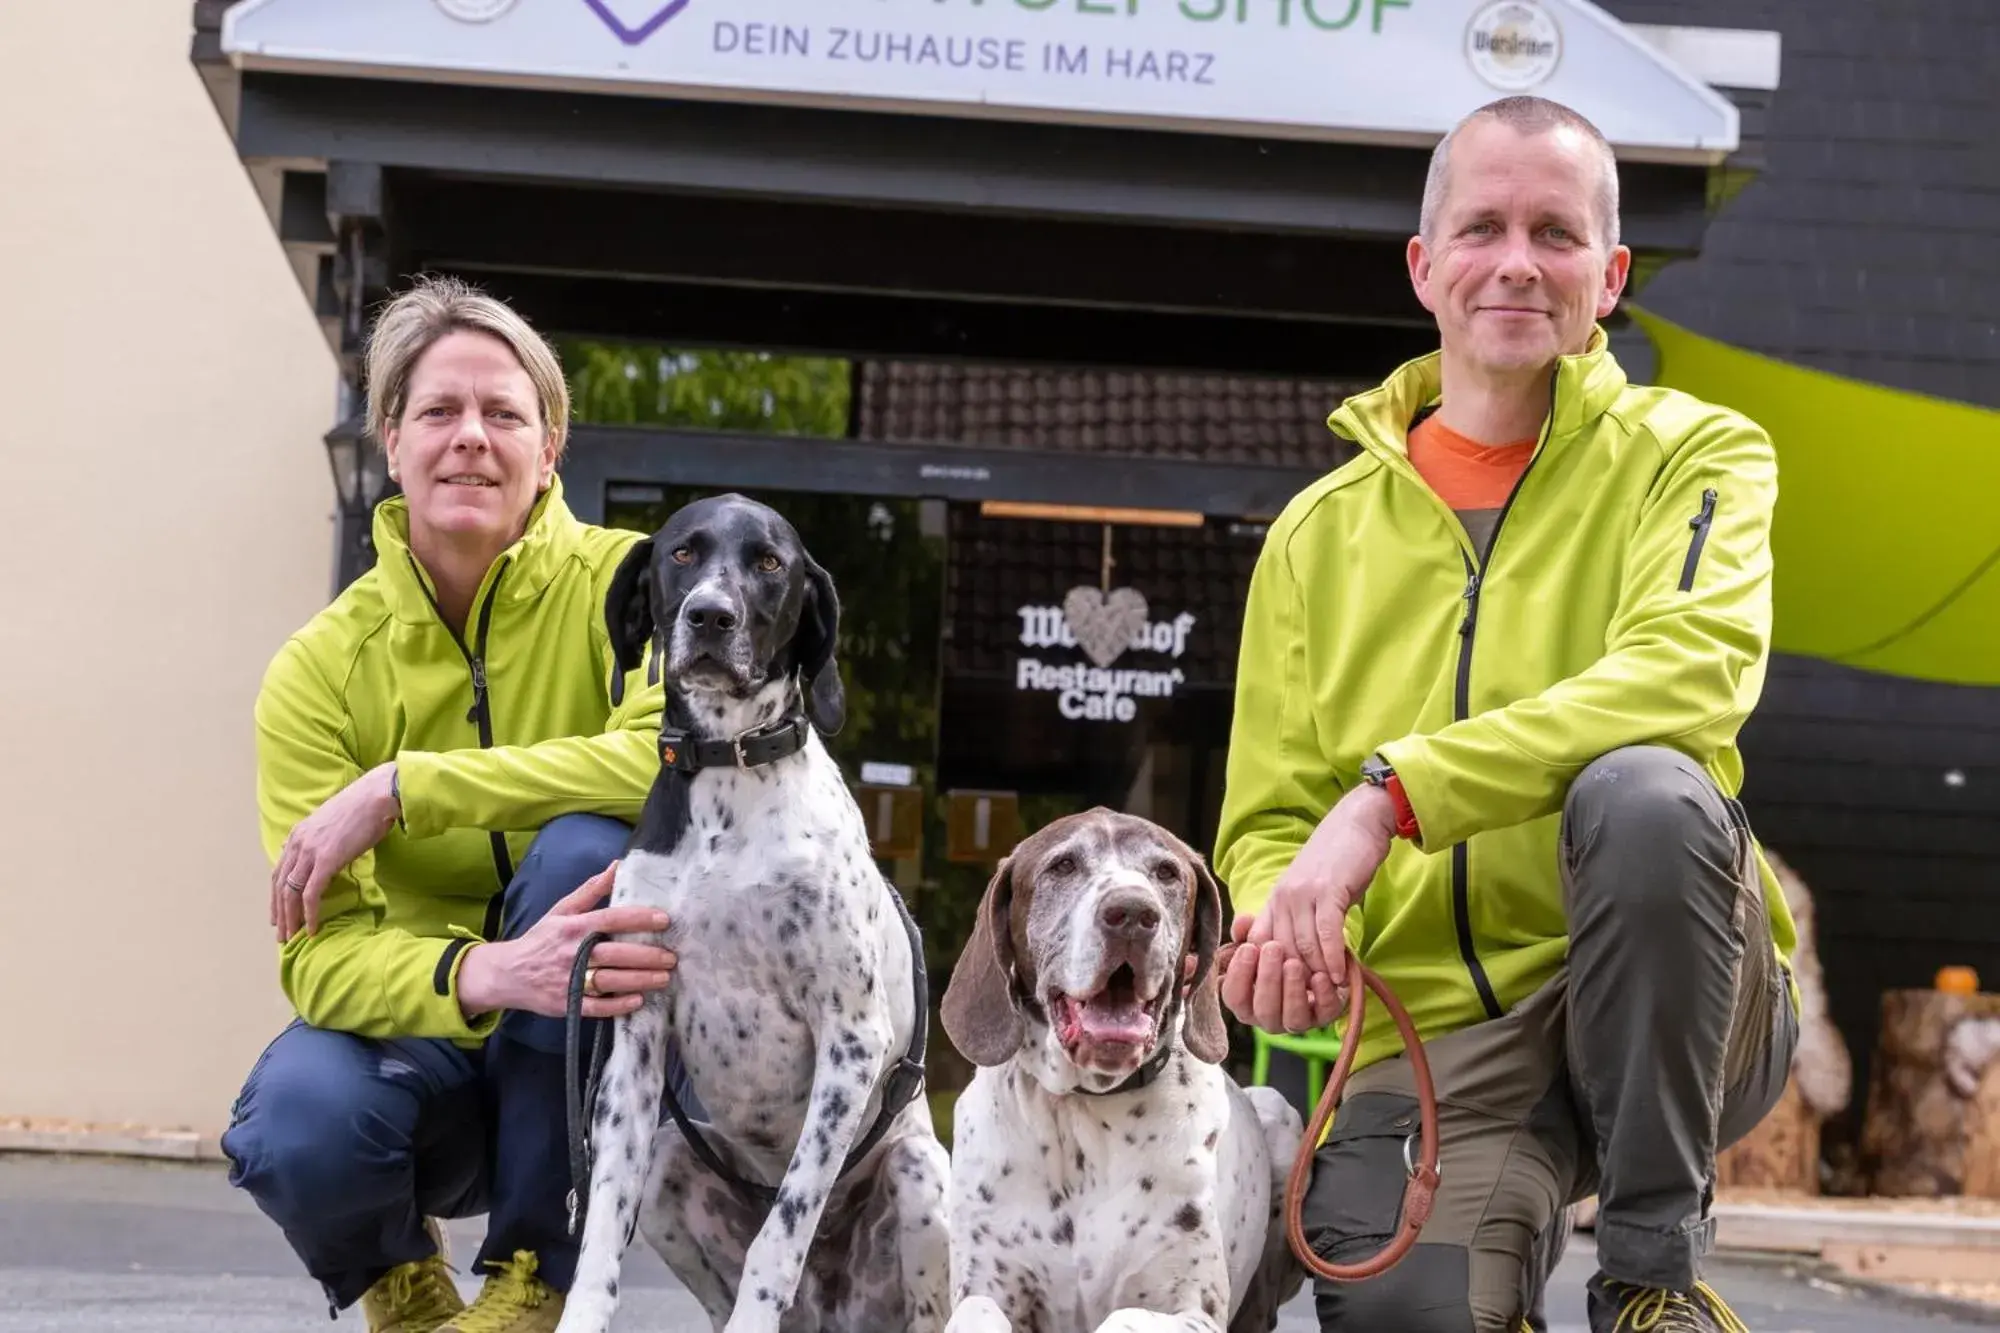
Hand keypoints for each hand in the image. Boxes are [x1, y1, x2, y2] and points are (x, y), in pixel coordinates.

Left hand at [271, 763, 400, 939]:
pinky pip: (310, 894)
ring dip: (290, 918)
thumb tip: (319, 851)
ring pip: (290, 893)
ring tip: (292, 937)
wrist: (377, 796)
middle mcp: (298, 843)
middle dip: (279, 912)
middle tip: (281, 934)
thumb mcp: (334, 822)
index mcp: (298, 834)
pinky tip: (311, 928)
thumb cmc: (364, 807)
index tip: (277, 914)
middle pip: (280, 885)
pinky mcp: (326, 860)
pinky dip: (309, 914)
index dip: (276, 895)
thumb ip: (321, 838)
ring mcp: (310, 852)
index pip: (279, 871)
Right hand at [456, 862, 677, 1019]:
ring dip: (640, 980)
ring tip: (664, 977)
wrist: (506, 974)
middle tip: (671, 957)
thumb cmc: (541, 939)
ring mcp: (569, 981)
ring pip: (610, 980)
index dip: (639, 919)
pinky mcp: (567, 1005)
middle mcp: (572, 953)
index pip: (611, 920)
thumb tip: (618, 865)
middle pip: (615, 954)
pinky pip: (596, 1007)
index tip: (665, 919)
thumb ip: (592, 890)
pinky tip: (638, 1000)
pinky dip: (618, 1005)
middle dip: (647, 956)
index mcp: (573, 928)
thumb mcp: (562, 910)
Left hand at [1216, 784, 1397, 1031]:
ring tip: (1328, 995)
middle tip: (1311, 1003)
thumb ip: (1300, 924)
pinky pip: (1325, 932)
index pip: (1259, 949)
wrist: (1357, 823)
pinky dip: (1332, 957)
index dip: (1269, 977)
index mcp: (1274, 903)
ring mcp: (1302, 894)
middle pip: (1280, 955)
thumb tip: (1301, 963)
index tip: (1288, 997)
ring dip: (1317, 975)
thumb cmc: (1337, 863)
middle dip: (1295, 983)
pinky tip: (1339, 975)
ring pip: (1302, 947)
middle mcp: (1281, 899)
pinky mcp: (1327, 890)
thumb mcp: (1310, 894)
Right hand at [1217, 916, 1344, 1033]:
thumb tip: (1242, 922)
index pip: (1234, 998)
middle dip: (1267, 979)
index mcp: (1247, 1004)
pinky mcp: (1325, 1017)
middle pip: (1264, 1010)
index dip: (1238, 975)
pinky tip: (1320, 976)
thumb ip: (1246, 931)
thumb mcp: (1260, 939)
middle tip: (1273, 948)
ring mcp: (1297, 1022)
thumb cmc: (1278, 954)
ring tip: (1293, 963)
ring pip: (1293, 1018)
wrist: (1315, 961)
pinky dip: (1323, 995)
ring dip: (1292, 990)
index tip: (1248, 947)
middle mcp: (1269, 1019)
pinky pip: (1325, 1012)